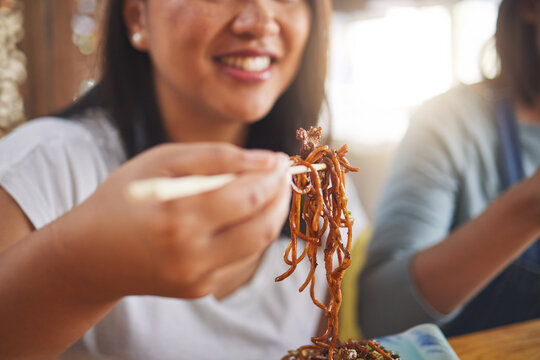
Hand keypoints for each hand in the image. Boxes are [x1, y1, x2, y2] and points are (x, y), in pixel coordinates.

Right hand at [53, 143, 290, 299]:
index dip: (274, 175)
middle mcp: (190, 255)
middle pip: (263, 225)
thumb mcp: (162, 162)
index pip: (249, 195)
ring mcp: (197, 278)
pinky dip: (253, 233)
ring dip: (273, 214)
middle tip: (283, 173)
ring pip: (259, 245)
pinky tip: (247, 214)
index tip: (281, 159)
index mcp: (177, 217)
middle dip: (282, 195)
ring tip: (269, 190)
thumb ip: (217, 157)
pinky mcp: (200, 289)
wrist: (91, 254)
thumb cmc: (126, 198)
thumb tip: (269, 160)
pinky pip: (243, 258)